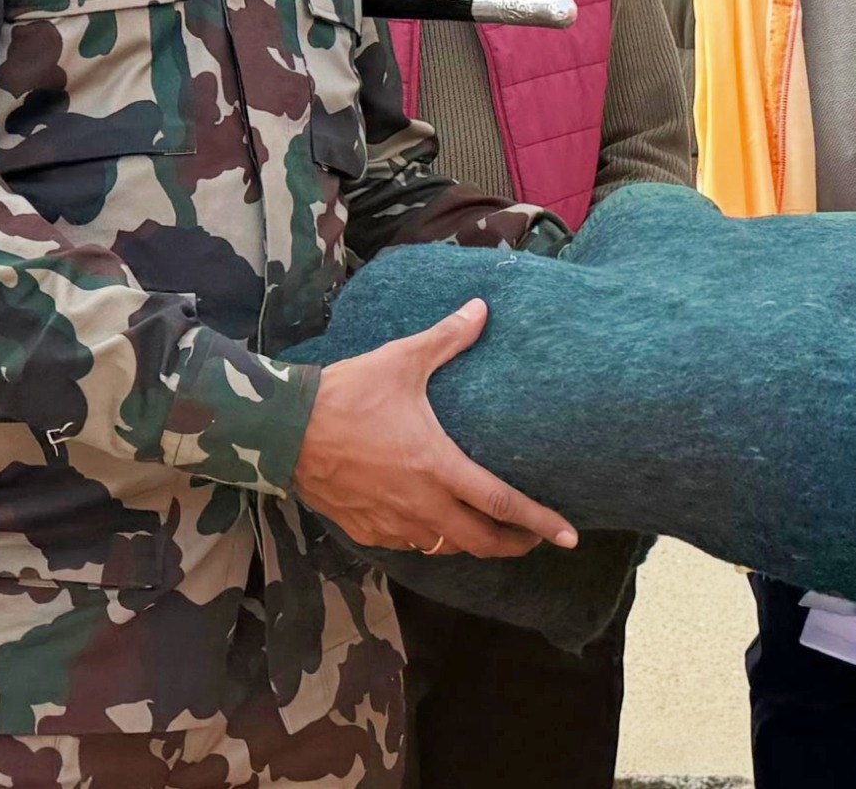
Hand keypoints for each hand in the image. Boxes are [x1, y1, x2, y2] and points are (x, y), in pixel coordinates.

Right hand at [292, 298, 578, 560]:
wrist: (285, 430)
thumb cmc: (348, 394)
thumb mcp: (403, 360)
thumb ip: (448, 338)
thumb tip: (482, 308)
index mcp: (438, 467)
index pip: (502, 504)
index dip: (540, 523)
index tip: (569, 538)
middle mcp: (421, 505)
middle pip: (481, 542)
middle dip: (514, 544)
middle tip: (535, 539)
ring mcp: (393, 524)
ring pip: (445, 547)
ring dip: (472, 541)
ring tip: (487, 527)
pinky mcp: (366, 532)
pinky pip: (410, 544)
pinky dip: (431, 538)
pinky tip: (433, 522)